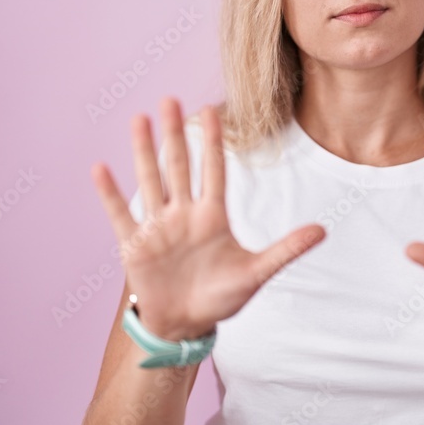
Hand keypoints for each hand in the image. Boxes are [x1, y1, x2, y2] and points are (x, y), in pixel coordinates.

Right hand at [91, 97, 325, 340]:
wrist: (186, 325)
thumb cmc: (220, 297)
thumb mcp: (256, 273)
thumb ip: (286, 250)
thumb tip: (323, 231)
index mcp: (213, 217)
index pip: (214, 171)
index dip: (213, 142)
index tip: (212, 110)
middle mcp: (184, 214)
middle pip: (179, 166)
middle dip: (176, 134)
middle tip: (170, 99)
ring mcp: (158, 227)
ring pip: (151, 180)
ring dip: (144, 151)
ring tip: (139, 119)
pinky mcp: (135, 246)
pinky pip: (121, 215)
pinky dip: (110, 194)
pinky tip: (101, 168)